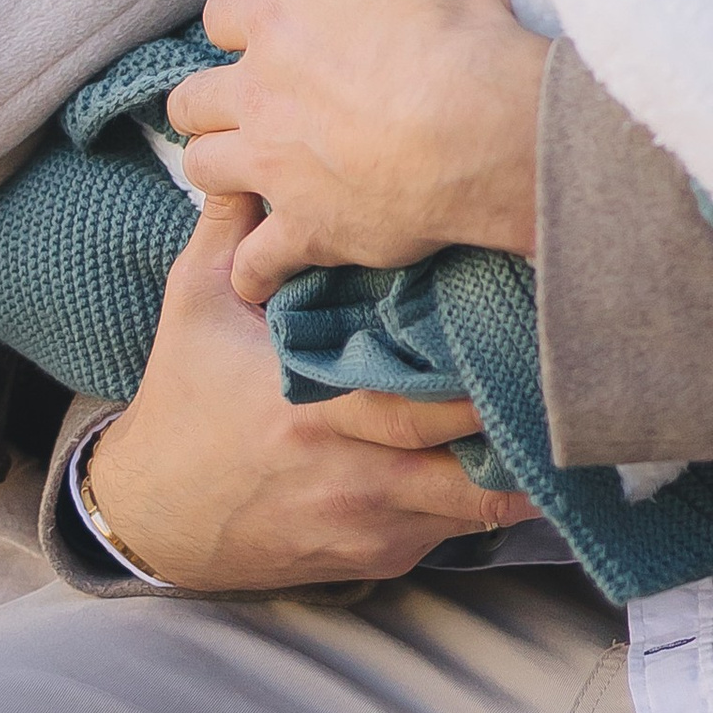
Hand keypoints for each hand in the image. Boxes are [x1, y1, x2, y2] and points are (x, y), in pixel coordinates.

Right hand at [80, 189, 535, 589]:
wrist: (153, 513)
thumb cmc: (182, 396)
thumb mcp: (194, 300)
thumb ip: (233, 226)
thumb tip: (262, 155)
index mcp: (308, 401)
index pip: (415, 391)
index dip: (475, 366)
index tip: (517, 324)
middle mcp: (346, 468)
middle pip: (460, 447)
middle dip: (516, 410)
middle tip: (560, 363)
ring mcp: (366, 521)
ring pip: (471, 502)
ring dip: (518, 465)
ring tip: (557, 418)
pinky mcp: (376, 557)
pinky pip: (449, 532)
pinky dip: (481, 499)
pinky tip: (513, 464)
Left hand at [169, 0, 549, 302]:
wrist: (484, 122)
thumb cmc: (448, 13)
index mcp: (273, 17)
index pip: (223, 15)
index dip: (245, 19)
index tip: (272, 26)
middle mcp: (258, 93)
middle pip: (195, 98)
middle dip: (210, 98)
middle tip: (247, 100)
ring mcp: (278, 166)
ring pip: (207, 170)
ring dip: (221, 168)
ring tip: (249, 168)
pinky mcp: (311, 229)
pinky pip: (255, 263)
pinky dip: (254, 268)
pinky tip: (264, 269)